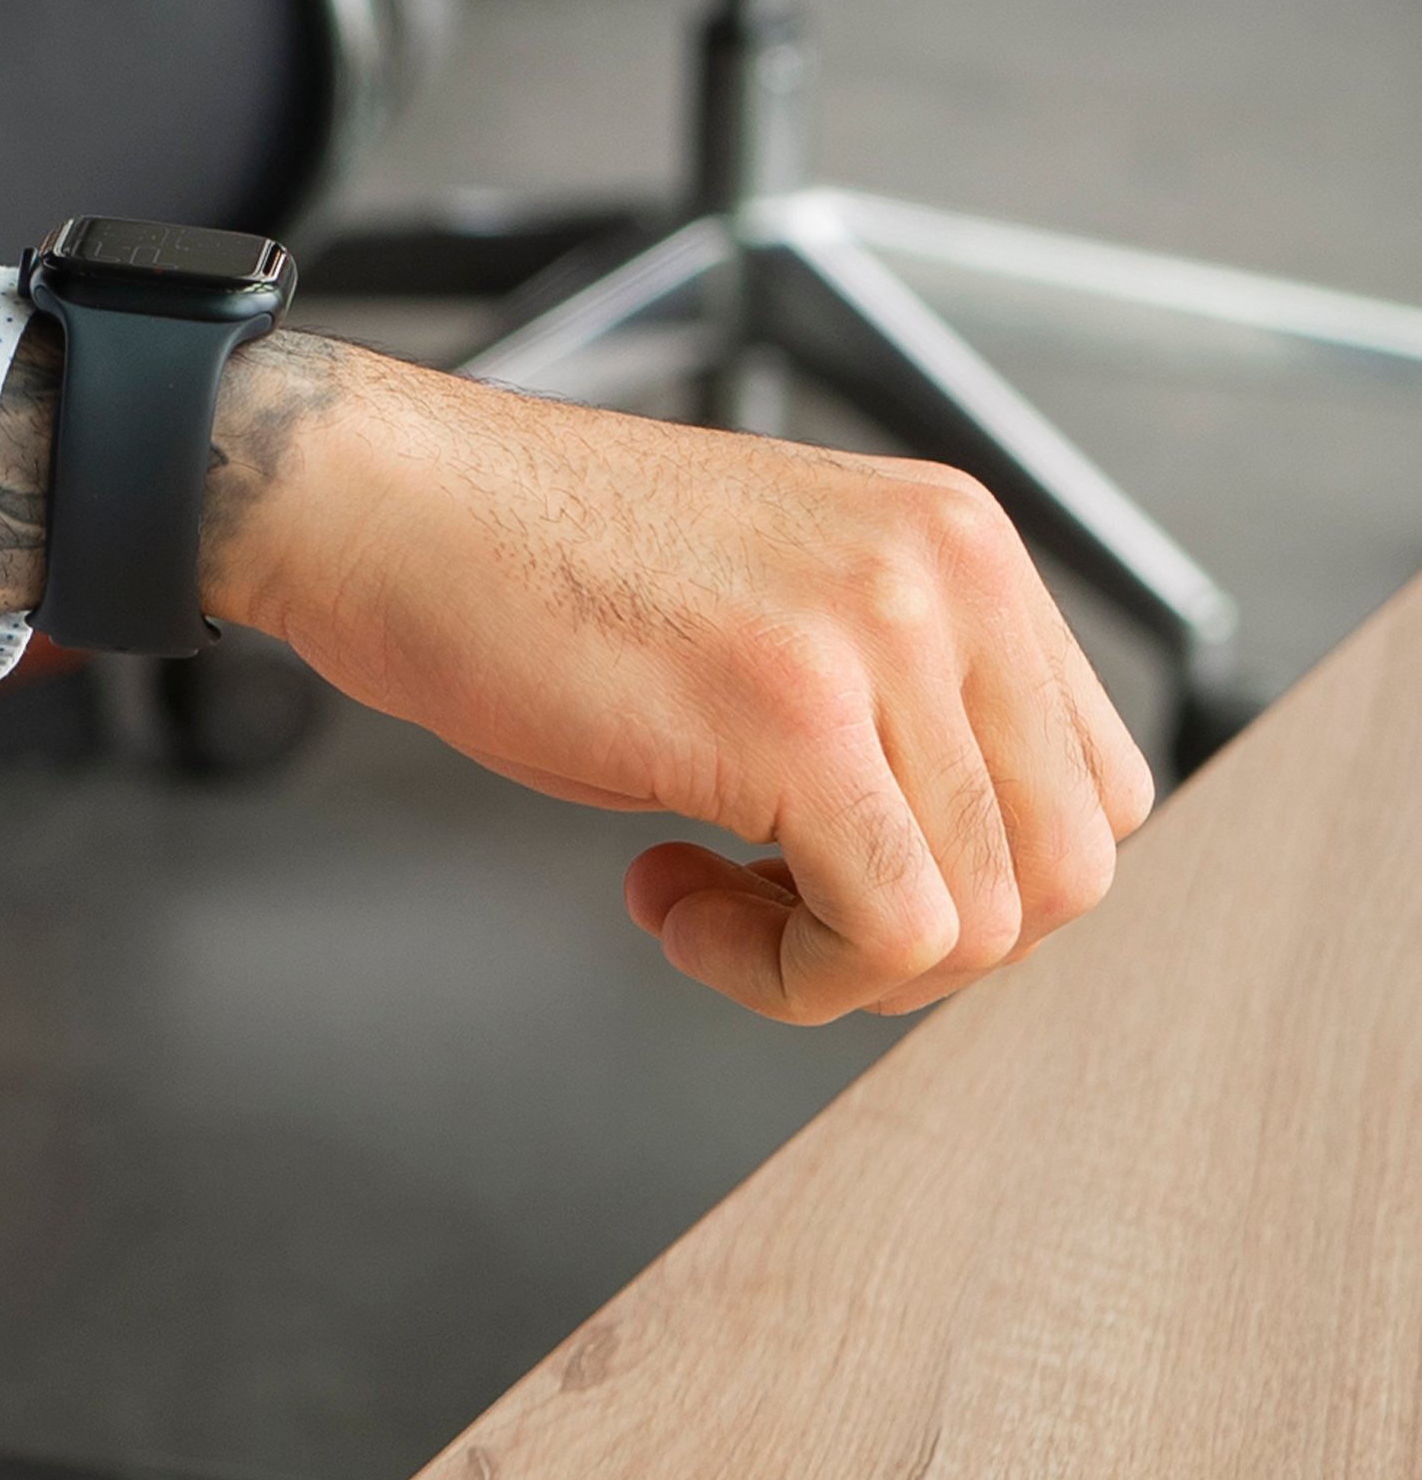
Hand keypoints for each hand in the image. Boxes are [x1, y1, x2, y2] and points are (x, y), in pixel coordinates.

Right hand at [201, 332, 1147, 1022]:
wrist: (383, 505)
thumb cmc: (531, 561)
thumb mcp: (776, 603)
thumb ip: (893, 697)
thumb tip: (957, 865)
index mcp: (961, 542)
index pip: (1097, 785)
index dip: (979, 878)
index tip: (844, 873)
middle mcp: (951, 574)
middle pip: (1065, 869)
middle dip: (920, 942)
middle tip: (777, 914)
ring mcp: (883, 638)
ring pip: (985, 920)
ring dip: (836, 964)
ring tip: (705, 898)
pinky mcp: (797, 719)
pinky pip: (885, 934)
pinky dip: (783, 974)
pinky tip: (667, 893)